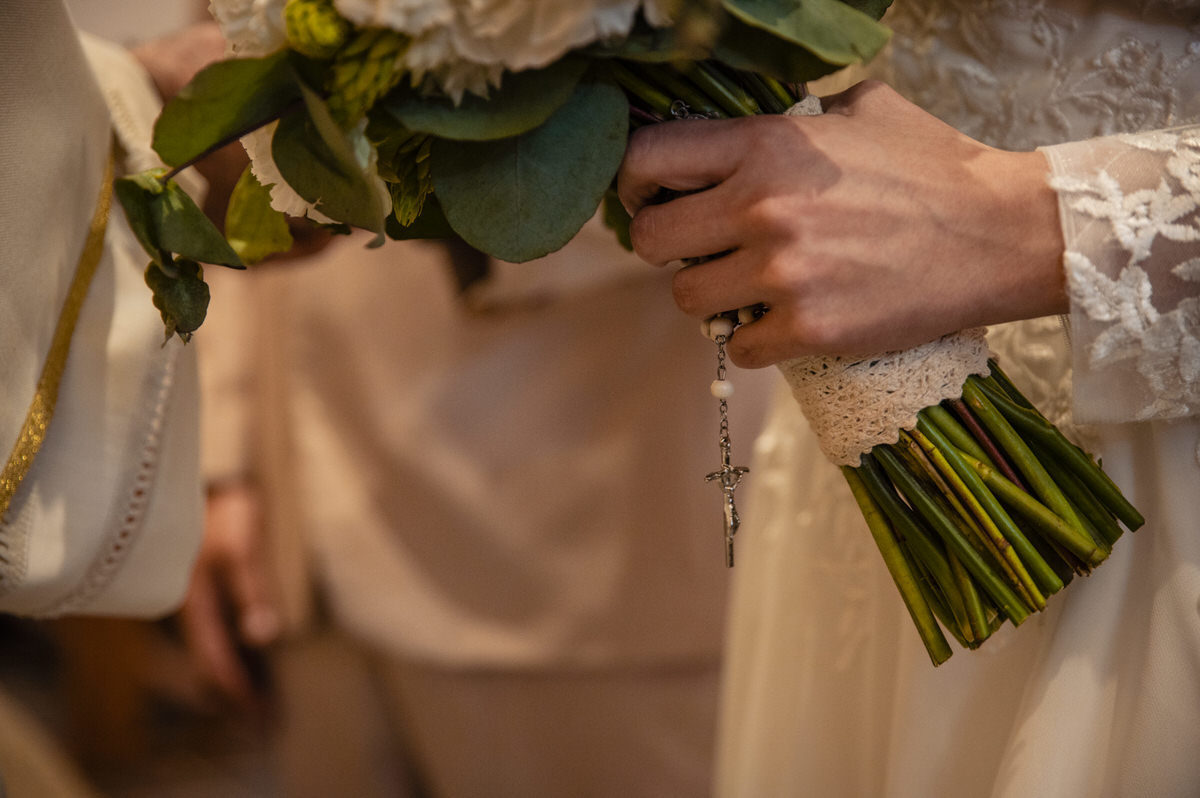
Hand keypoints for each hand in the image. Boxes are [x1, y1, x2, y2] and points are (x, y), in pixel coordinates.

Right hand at [178, 482, 279, 706]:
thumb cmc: (227, 505)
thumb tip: (263, 635)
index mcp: (193, 600)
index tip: (258, 715)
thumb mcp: (243, 545)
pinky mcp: (206, 583)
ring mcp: (196, 594)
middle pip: (210, 660)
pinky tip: (256, 656)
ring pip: (213, 646)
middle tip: (265, 718)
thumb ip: (253, 589)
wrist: (215, 471)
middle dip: (235, 691)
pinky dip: (236, 650)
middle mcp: (190, 603)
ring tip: (264, 696)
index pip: (212, 659)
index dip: (235, 689)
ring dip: (237, 673)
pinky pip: (218, 629)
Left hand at [617, 81, 1066, 367]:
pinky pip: (738, 347)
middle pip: (652, 242)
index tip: (646, 201)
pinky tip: (783, 325)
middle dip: (665, 249)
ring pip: (688, 300)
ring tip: (747, 289)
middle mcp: (761, 207)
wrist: (1000, 235)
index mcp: (766, 145)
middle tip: (698, 252)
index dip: (633, 184)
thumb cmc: (935, 168)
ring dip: (710, 298)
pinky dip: (754, 341)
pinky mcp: (808, 329)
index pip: (650, 159)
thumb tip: (755, 122)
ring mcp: (782, 273)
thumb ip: (797, 114)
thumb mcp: (862, 109)